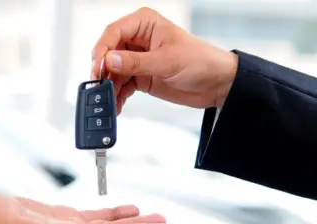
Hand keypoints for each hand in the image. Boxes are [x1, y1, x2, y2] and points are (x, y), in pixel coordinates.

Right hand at [91, 7, 237, 112]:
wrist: (217, 84)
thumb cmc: (201, 61)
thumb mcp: (167, 61)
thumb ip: (136, 62)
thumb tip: (110, 60)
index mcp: (145, 24)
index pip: (114, 32)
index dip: (103, 50)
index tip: (98, 67)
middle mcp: (138, 39)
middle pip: (109, 53)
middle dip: (103, 71)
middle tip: (99, 87)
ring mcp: (138, 59)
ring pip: (113, 72)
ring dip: (109, 87)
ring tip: (107, 102)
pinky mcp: (141, 76)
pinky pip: (122, 85)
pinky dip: (118, 96)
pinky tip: (116, 106)